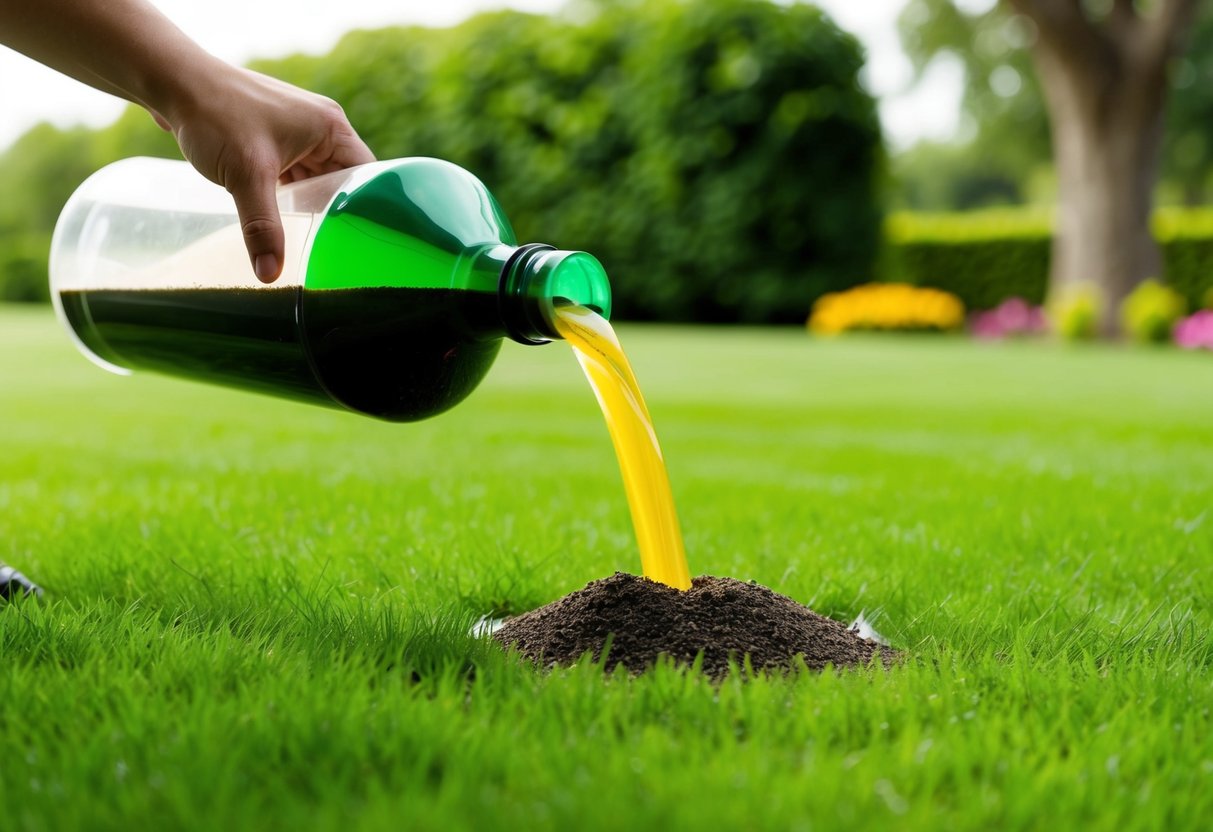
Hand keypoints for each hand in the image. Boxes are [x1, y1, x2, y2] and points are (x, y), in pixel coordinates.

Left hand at [162, 63, 375, 281]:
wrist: (173, 82)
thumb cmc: (216, 114)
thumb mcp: (246, 177)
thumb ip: (262, 228)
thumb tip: (270, 274)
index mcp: (331, 127)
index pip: (368, 176)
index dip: (367, 208)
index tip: (360, 241)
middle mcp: (320, 127)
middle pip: (342, 181)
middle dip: (334, 212)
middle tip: (331, 249)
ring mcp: (297, 131)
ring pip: (315, 179)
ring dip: (308, 204)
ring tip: (307, 238)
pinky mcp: (275, 136)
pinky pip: (294, 173)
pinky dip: (289, 194)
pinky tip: (281, 217)